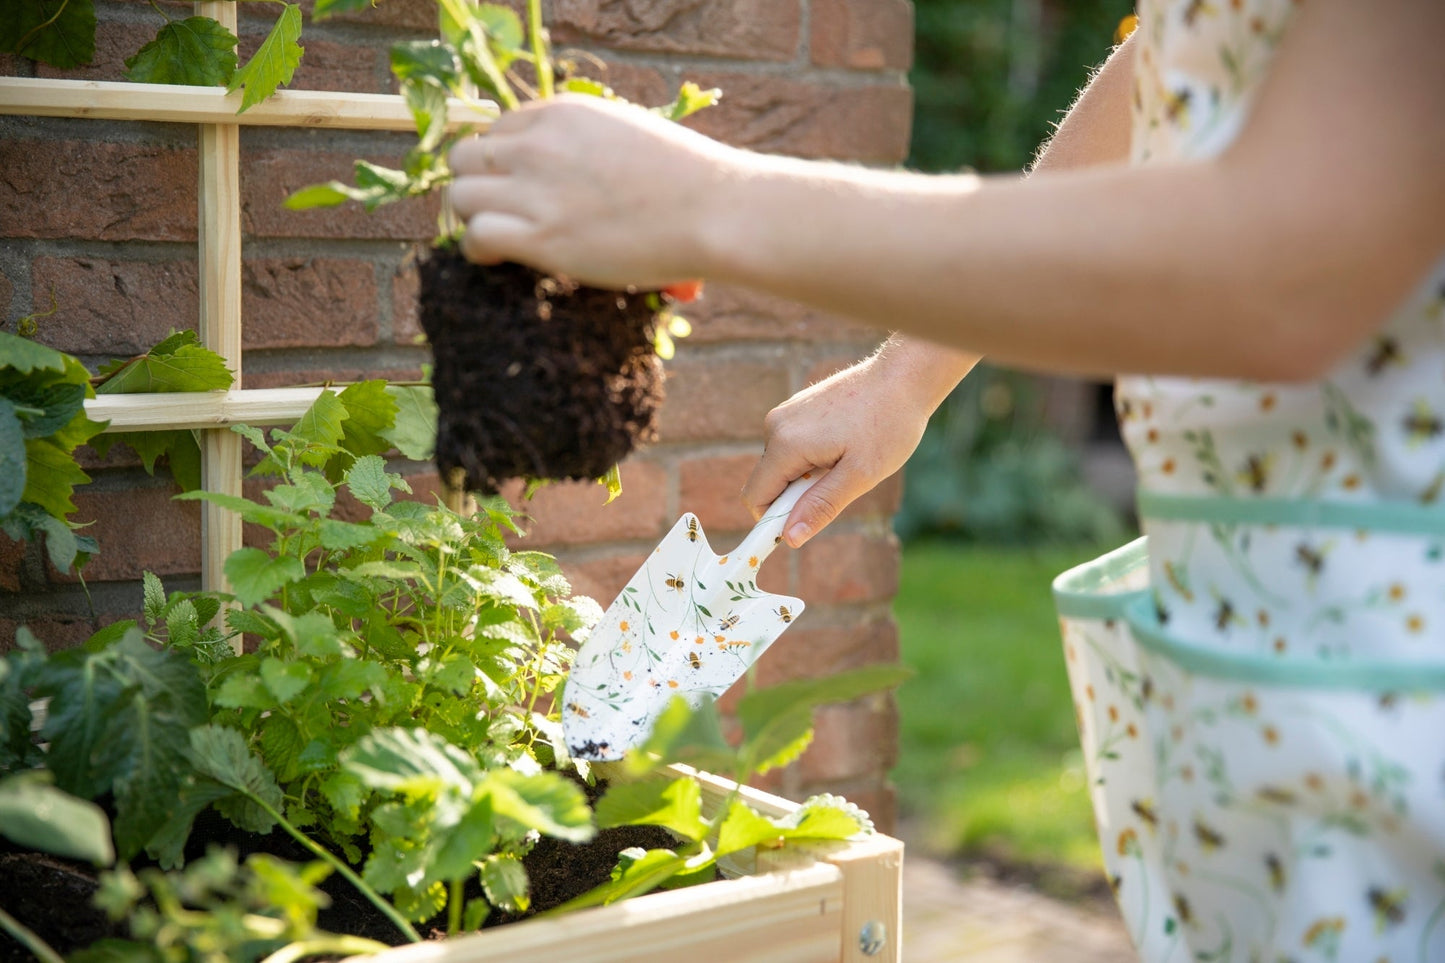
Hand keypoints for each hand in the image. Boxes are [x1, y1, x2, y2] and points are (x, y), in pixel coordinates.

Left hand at [448, 96, 737, 288]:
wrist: (714, 211)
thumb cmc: (688, 182)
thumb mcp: (626, 133)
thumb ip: (585, 146)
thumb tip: (566, 174)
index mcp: (562, 112)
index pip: (499, 129)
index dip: (503, 162)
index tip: (518, 186)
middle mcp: (540, 144)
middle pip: (466, 157)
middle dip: (477, 184)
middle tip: (500, 211)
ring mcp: (537, 189)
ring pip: (460, 195)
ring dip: (473, 217)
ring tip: (499, 236)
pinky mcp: (540, 236)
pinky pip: (475, 235)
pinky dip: (478, 248)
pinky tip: (497, 258)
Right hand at [742, 340, 977, 546]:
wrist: (903, 378)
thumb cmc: (888, 425)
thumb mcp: (860, 475)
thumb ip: (821, 506)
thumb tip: (789, 538)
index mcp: (785, 443)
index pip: (755, 497)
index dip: (773, 521)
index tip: (806, 526)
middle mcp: (775, 426)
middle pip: (769, 483)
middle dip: (798, 496)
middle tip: (841, 483)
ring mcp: (785, 414)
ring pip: (782, 466)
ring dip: (808, 477)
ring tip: (847, 459)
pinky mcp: (796, 409)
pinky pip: (792, 448)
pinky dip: (813, 458)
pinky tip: (844, 444)